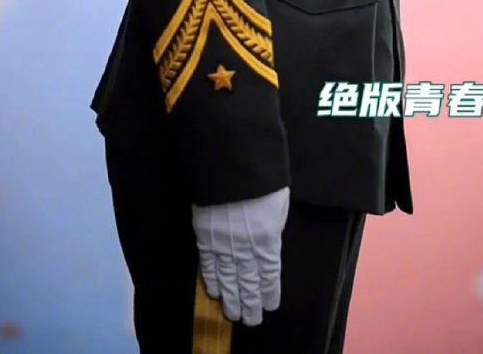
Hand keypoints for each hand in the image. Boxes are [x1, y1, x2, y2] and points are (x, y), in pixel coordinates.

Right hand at [192, 186, 289, 325]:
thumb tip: (268, 242)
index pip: (269, 274)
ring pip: (227, 279)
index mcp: (268, 240)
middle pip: (247, 282)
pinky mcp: (204, 236)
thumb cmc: (262, 179)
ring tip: (233, 314)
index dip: (269, 292)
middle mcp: (245, 248)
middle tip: (250, 319)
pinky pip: (207, 264)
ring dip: (230, 298)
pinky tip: (214, 292)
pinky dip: (211, 279)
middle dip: (250, 303)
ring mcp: (222, 244)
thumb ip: (273, 228)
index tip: (269, 306)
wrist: (230, 163)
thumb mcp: (279, 204)